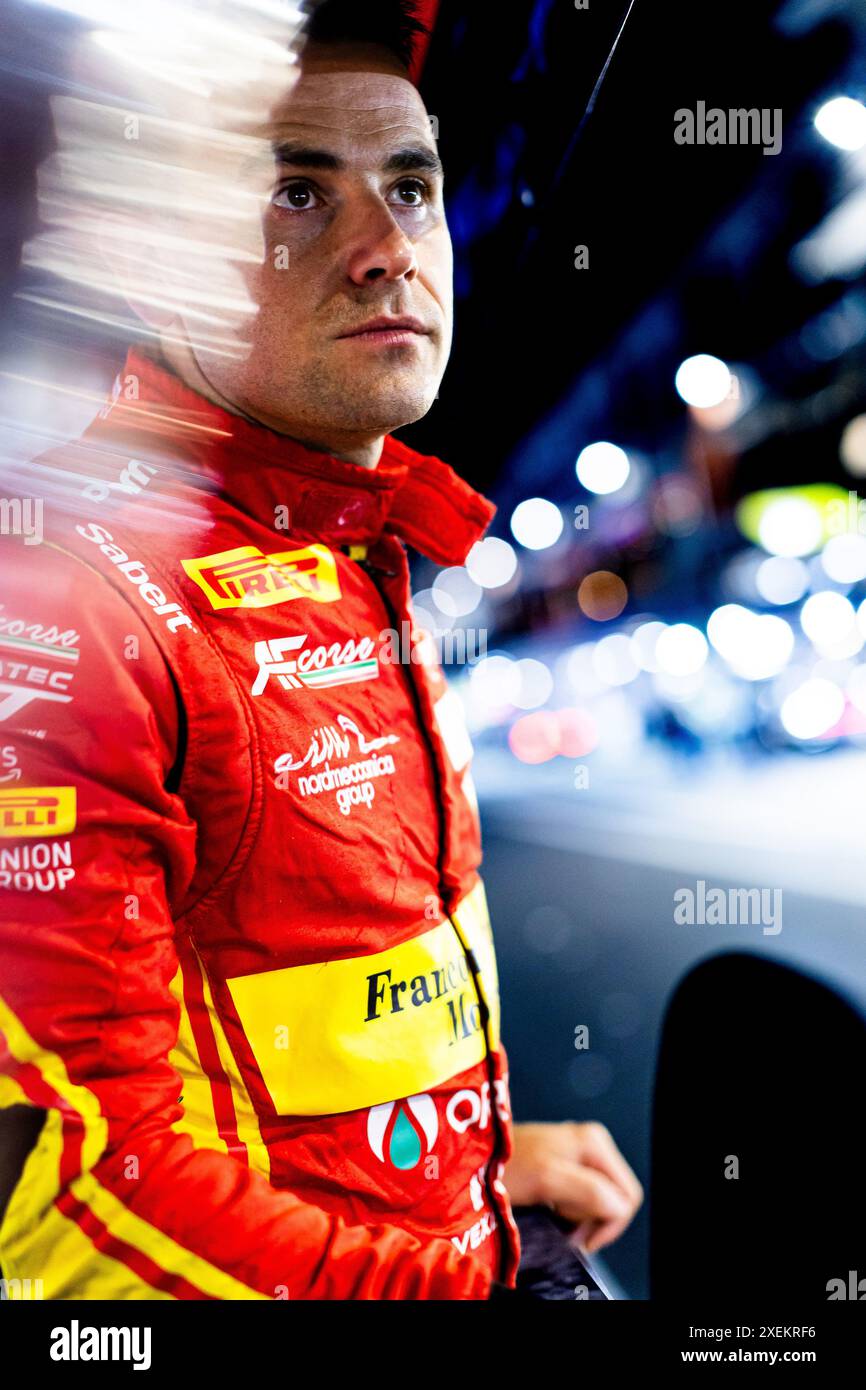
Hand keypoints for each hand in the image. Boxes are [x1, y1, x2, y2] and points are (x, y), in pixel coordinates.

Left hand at [503, 1121, 642, 1252]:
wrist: (474, 1156)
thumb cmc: (505, 1165)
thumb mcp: (548, 1179)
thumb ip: (588, 1191)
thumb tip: (619, 1207)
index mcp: (596, 1144)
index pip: (626, 1198)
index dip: (606, 1225)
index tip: (578, 1237)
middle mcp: (593, 1143)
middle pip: (616, 1198)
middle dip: (593, 1219)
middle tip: (562, 1223)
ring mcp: (580, 1152)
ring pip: (600, 1200)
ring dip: (580, 1216)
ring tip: (553, 1214)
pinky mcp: (567, 1163)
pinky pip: (584, 1196)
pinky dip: (571, 1208)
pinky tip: (550, 1207)